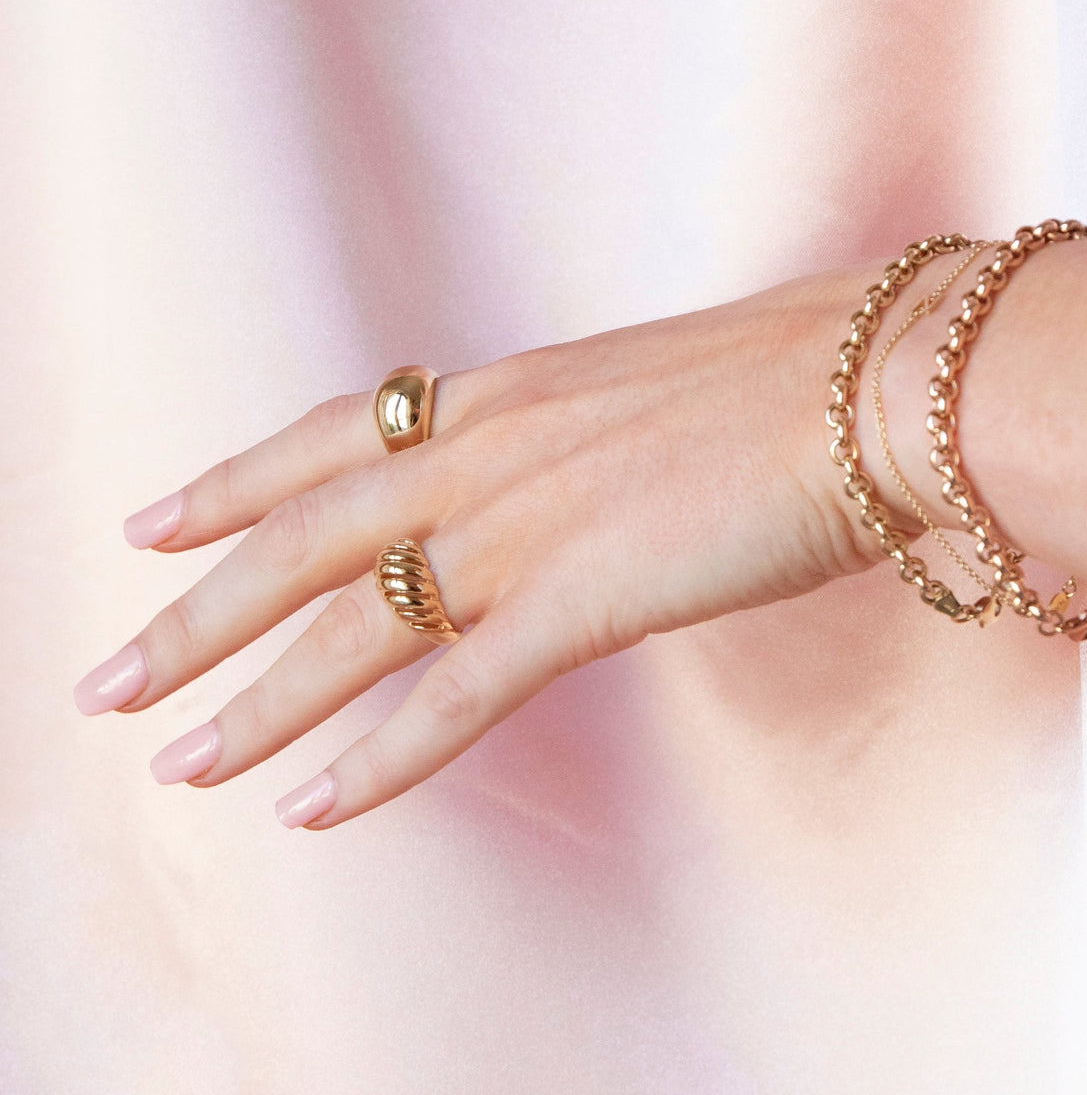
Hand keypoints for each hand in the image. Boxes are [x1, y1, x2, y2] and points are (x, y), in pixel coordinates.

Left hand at [73, 266, 879, 829]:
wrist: (874, 382)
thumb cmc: (787, 377)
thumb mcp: (641, 383)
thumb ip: (573, 429)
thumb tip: (556, 466)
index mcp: (499, 392)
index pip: (327, 436)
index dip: (228, 480)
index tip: (150, 519)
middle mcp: (483, 452)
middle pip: (297, 540)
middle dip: (192, 613)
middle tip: (111, 678)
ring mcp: (523, 526)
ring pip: (348, 629)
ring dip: (254, 703)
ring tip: (179, 760)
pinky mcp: (582, 599)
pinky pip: (452, 696)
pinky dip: (377, 760)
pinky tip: (310, 809)